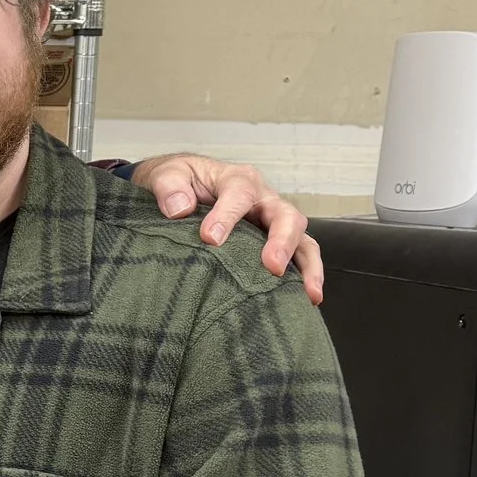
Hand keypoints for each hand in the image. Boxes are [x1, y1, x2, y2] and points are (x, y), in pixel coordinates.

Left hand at [128, 153, 324, 305]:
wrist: (185, 187)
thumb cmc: (180, 183)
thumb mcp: (167, 176)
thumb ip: (169, 187)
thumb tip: (180, 209)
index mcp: (238, 180)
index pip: (239, 194)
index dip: (227, 215)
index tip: (210, 238)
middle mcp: (264, 200)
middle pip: (285, 216)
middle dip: (281, 241)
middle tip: (272, 266)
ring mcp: (273, 222)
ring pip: (302, 239)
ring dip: (308, 266)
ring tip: (308, 293)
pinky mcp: (276, 243)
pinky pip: (300, 257)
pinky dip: (307, 277)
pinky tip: (309, 301)